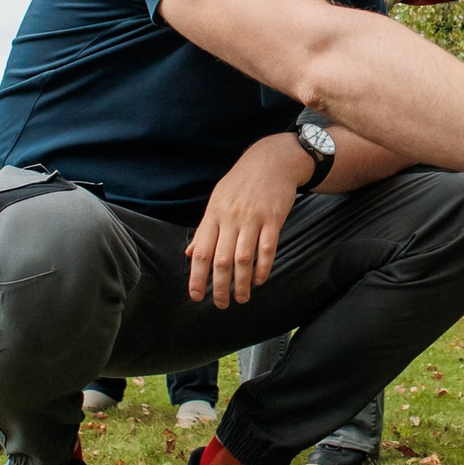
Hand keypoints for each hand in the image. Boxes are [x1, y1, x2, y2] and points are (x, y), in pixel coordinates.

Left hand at [185, 134, 310, 308]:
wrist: (272, 160)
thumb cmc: (242, 182)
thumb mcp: (217, 200)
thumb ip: (205, 229)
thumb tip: (189, 254)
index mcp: (214, 215)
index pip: (201, 251)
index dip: (197, 277)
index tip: (196, 295)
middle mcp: (231, 218)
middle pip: (222, 260)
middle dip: (220, 287)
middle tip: (221, 304)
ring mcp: (253, 218)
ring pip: (243, 258)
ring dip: (241, 283)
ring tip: (241, 298)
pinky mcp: (273, 219)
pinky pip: (267, 249)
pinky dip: (262, 268)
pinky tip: (258, 280)